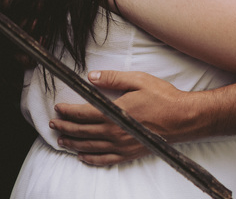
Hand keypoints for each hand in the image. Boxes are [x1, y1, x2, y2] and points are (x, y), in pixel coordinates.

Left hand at [52, 70, 193, 165]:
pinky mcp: (128, 153)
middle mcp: (113, 132)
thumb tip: (92, 76)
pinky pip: (103, 159)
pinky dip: (90, 158)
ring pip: (89, 146)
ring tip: (61, 140)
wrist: (182, 118)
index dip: (68, 111)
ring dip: (72, 143)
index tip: (58, 108)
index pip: (83, 113)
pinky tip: (82, 156)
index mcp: (114, 113)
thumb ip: (114, 78)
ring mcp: (120, 145)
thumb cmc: (163, 97)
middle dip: (65, 127)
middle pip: (82, 131)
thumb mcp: (139, 80)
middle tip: (53, 124)